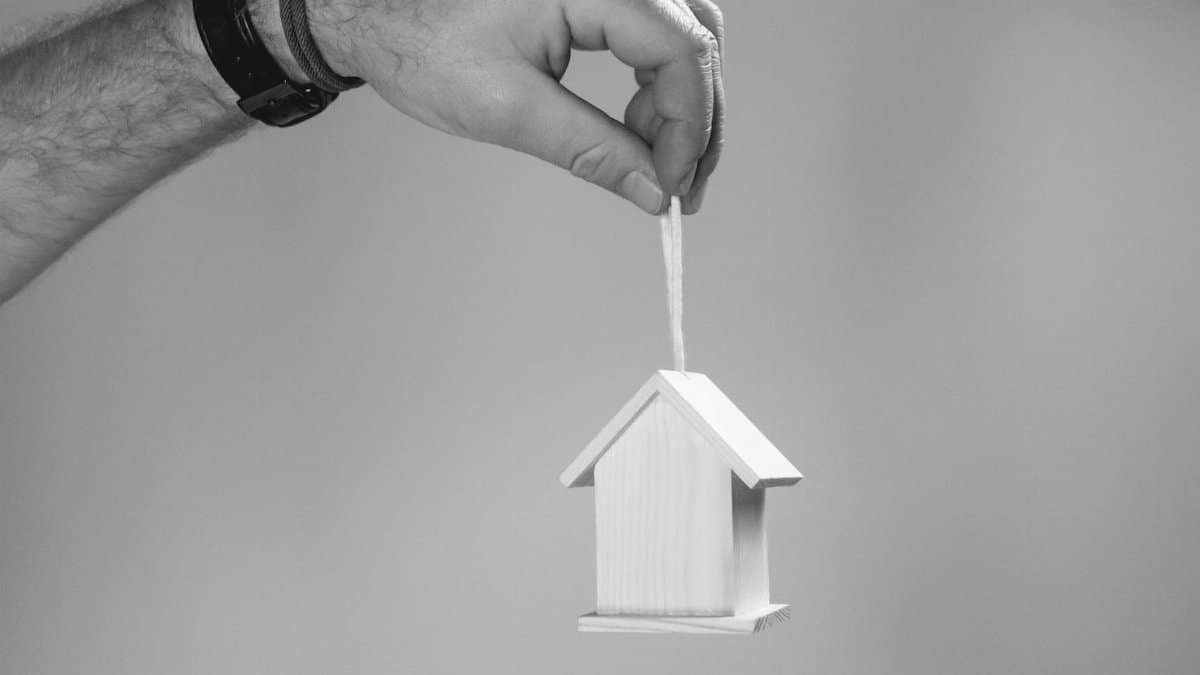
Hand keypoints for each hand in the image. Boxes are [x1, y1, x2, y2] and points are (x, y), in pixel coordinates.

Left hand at [309, 0, 724, 214]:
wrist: (381, 17)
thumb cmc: (424, 46)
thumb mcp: (510, 109)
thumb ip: (592, 150)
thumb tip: (654, 190)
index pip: (681, 50)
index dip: (688, 126)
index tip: (672, 186)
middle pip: (696, 41)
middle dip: (695, 121)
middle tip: (679, 187)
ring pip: (687, 37)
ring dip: (682, 104)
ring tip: (654, 160)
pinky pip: (658, 33)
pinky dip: (658, 84)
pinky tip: (638, 124)